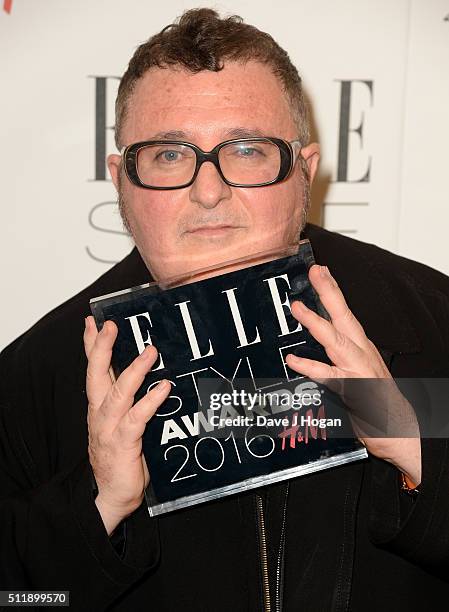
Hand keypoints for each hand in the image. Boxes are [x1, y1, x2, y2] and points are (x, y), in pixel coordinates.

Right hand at [83, 316, 170, 534]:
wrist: (111, 495)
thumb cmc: (121, 456)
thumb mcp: (122, 421)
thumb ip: (131, 400)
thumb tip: (155, 375)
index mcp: (98, 405)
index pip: (93, 369)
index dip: (92, 345)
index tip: (93, 321)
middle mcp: (99, 413)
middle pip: (97, 375)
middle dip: (102, 348)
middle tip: (110, 325)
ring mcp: (109, 428)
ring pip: (118, 393)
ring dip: (134, 370)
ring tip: (150, 351)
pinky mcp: (123, 443)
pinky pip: (137, 418)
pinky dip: (150, 401)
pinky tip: (164, 387)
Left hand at [285, 265, 420, 485]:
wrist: (399, 429)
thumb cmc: (376, 399)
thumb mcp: (357, 367)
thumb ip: (339, 351)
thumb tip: (318, 334)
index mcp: (361, 345)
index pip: (344, 313)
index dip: (332, 291)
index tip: (320, 270)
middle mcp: (361, 353)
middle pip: (344, 317)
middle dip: (328, 292)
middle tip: (315, 272)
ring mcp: (358, 370)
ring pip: (336, 341)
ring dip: (317, 323)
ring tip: (298, 308)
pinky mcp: (353, 390)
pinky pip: (328, 376)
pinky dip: (310, 366)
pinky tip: (293, 360)